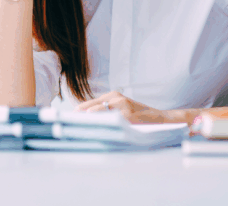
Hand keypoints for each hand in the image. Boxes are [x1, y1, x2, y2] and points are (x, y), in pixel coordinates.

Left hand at [75, 91, 193, 123]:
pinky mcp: (128, 115)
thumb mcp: (123, 108)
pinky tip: (92, 132)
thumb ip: (107, 111)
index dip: (77, 113)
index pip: (88, 104)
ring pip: (97, 113)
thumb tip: (86, 121)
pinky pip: (109, 121)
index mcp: (113, 95)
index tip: (65, 120)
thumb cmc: (141, 116)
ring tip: (75, 130)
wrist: (162, 119)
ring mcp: (122, 106)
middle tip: (66, 126)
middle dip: (77, 118)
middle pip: (89, 108)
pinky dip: (100, 125)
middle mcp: (116, 98)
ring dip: (85, 121)